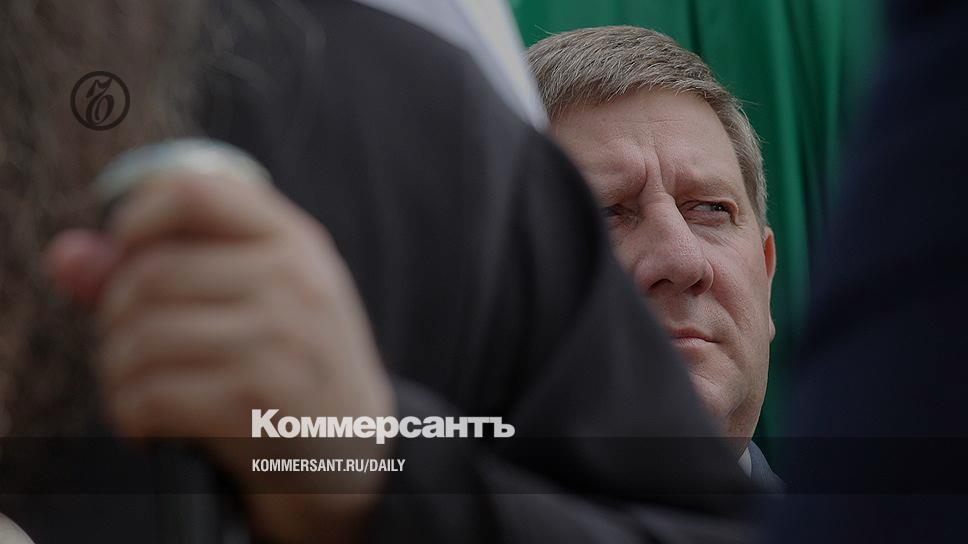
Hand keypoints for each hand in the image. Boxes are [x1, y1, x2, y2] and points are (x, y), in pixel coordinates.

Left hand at [46, 174, 393, 542]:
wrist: (355, 448)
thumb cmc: (293, 362)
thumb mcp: (255, 296)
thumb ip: (164, 264)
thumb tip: (67, 256)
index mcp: (292, 240)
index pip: (193, 191)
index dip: (135, 217)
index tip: (126, 254)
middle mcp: (293, 279)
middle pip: (151, 271)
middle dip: (114, 314)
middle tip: (128, 344)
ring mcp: (281, 338)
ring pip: (142, 336)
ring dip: (117, 371)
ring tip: (134, 386)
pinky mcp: (261, 399)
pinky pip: (152, 394)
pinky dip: (130, 413)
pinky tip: (146, 422)